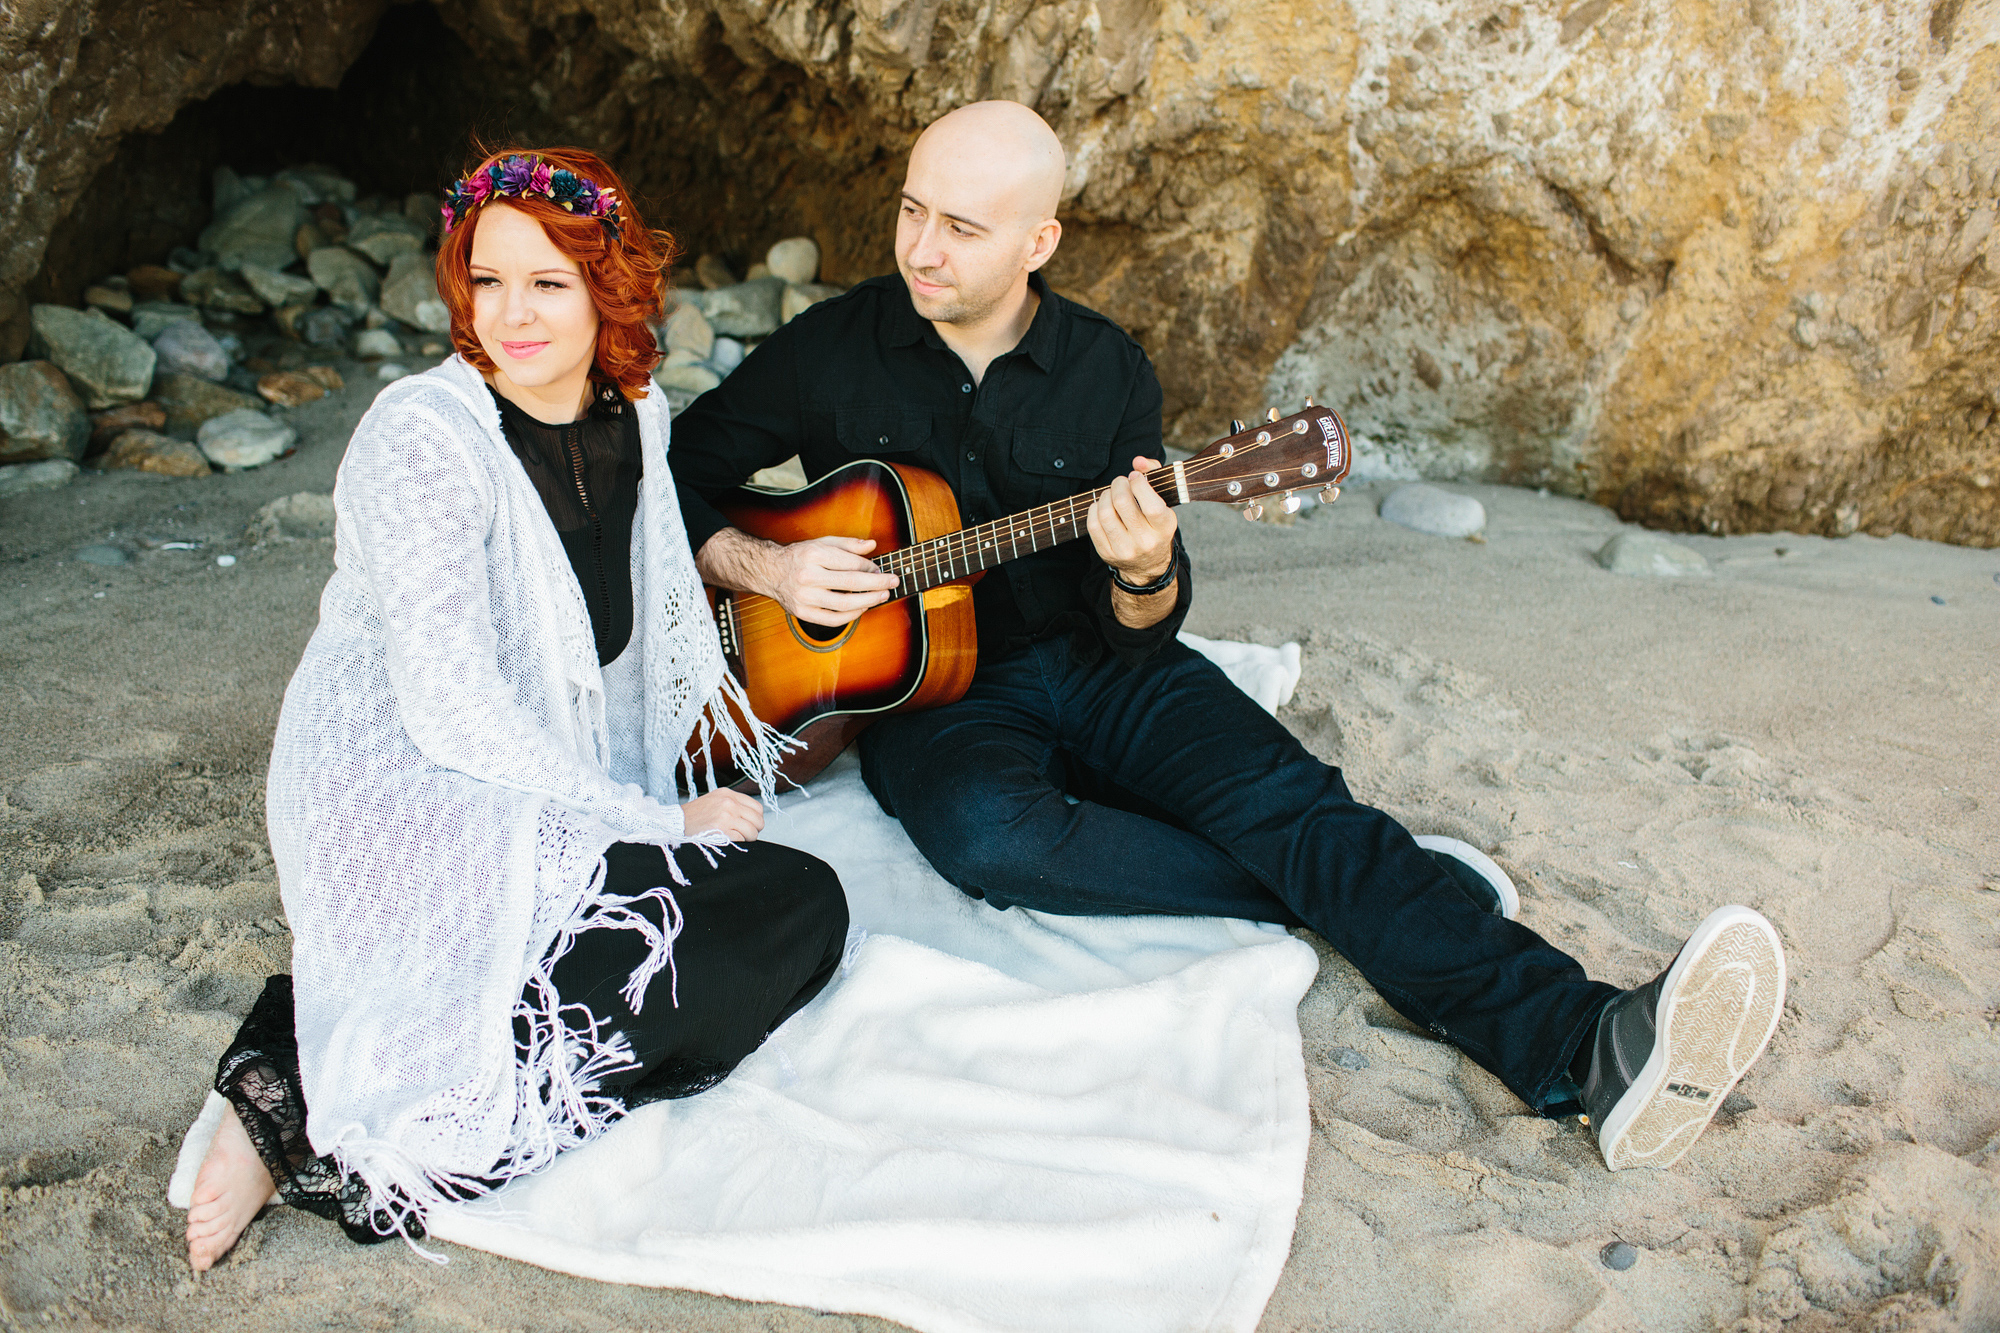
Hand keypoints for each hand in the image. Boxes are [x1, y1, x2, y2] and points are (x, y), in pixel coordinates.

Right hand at [680, 788, 763, 842]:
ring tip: (736, 838)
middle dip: (754, 830)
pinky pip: (741, 840)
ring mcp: (726, 816)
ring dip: (747, 839)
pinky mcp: (722, 830)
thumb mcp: (715, 801)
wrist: (675, 823)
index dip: (756, 819)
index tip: (750, 825)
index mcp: (728, 794)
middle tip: (745, 835)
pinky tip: (727, 840)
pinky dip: (738, 843)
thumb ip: (733, 805)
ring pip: (752, 832)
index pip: (757, 808)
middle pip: (758, 820)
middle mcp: (729, 803)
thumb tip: (751, 817)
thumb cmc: (693, 816)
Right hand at [763, 535, 901, 623]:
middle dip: (876, 583)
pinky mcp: (802, 613)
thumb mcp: (822, 543)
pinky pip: (833, 619)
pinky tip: (863, 608)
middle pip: (850, 582)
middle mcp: (807, 576)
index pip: (850, 563)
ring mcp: (804, 597)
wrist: (771, 572)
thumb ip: (848, 544)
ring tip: (882, 596)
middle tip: (893, 582)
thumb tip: (872, 545)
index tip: (880, 569)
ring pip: (844, 604)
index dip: (870, 567)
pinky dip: (851, 615)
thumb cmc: (800, 556)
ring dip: (868, 601)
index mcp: (813, 555)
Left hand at [1086, 456, 1176, 582]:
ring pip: (1105, 513)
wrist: (1148, 565)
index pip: (1150, 504)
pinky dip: (1095, 509)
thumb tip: (1137, 461)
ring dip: (1105, 495)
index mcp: (1164, 528)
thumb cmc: (1155, 524)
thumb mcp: (1163, 502)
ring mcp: (1124, 549)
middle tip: (1120, 482)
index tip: (1135, 477)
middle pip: (1123, 503)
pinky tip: (1102, 506)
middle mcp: (1145, 541)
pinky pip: (1093, 525)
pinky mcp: (1107, 554)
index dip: (1139, 484)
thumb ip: (1153, 474)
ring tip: (1111, 494)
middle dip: (1118, 484)